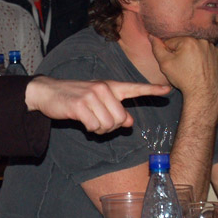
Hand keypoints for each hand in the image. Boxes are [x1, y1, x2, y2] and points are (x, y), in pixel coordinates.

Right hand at [25, 76, 170, 133]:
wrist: (49, 92)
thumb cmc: (76, 98)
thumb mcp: (98, 101)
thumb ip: (115, 110)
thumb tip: (129, 122)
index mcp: (111, 87)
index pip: (135, 88)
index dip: (152, 90)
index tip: (168, 90)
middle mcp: (104, 89)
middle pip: (121, 119)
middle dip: (111, 128)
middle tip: (98, 123)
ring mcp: (92, 96)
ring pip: (109, 125)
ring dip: (99, 130)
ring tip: (90, 121)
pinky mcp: (80, 105)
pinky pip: (95, 127)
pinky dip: (90, 130)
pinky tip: (82, 122)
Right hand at [149, 35, 217, 99]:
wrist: (203, 93)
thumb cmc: (183, 79)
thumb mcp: (165, 64)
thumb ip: (157, 48)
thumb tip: (151, 36)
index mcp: (188, 40)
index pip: (170, 42)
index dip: (168, 54)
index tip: (173, 64)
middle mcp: (202, 40)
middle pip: (183, 44)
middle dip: (180, 53)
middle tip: (182, 67)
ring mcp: (211, 47)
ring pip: (194, 47)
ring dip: (191, 54)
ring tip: (191, 68)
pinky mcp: (217, 54)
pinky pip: (204, 52)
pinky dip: (201, 57)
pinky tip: (199, 68)